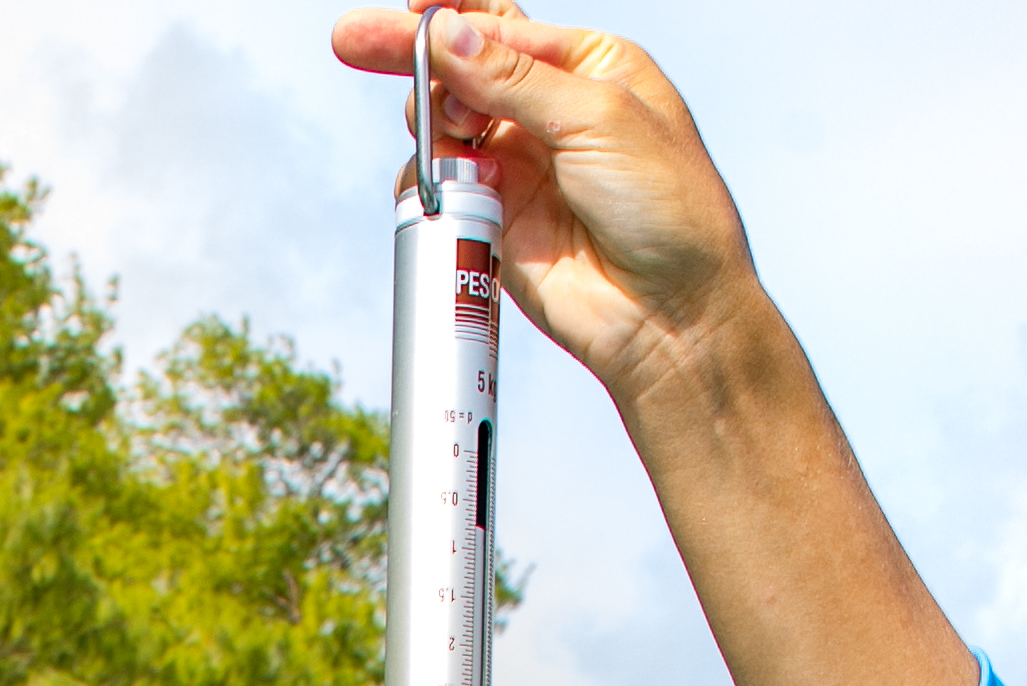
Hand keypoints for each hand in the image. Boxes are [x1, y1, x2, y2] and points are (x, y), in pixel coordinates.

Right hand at [325, 13, 758, 393]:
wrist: (672, 315)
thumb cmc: (670, 211)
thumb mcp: (598, 119)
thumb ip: (514, 78)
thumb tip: (448, 34)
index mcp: (588, 67)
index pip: (503, 25)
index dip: (449, 13)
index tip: (406, 7)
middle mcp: (549, 111)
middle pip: (461, 66)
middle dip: (413, 55)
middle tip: (354, 39)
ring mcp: (519, 165)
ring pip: (442, 125)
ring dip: (433, 124)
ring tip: (457, 140)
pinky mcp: (495, 220)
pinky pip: (439, 189)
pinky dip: (428, 184)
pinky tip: (449, 187)